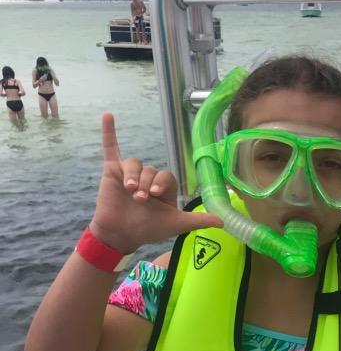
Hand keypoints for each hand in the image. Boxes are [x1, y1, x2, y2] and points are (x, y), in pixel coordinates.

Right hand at [89, 113, 221, 252]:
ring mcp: (129, 172)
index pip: (166, 176)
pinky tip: (108, 116)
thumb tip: (223, 222)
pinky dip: (109, 132)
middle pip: (151, 170)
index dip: (161, 182)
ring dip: (133, 176)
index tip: (155, 194)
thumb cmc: (148, 229)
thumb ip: (197, 220)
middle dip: (145, 184)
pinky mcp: (112, 171)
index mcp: (164, 188)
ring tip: (129, 190)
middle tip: (140, 199)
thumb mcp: (175, 224)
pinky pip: (111, 148)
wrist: (120, 234)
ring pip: (134, 164)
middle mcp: (148, 178)